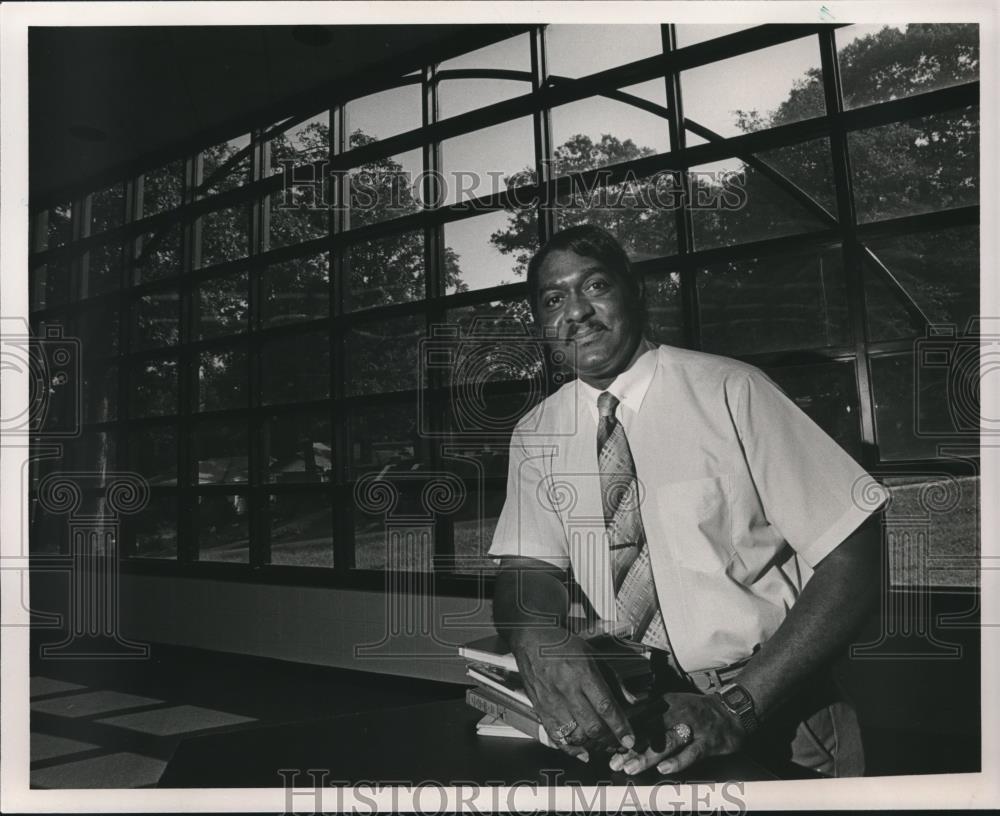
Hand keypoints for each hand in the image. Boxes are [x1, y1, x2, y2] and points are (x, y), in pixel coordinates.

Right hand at [510, 630, 635, 761]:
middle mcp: (567, 689)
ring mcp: (552, 701)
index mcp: (582, 673)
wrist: (531, 638)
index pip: (605, 706)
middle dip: (609, 740)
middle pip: (592, 726)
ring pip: (575, 735)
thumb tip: (629, 699)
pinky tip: (581, 751)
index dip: (620, 727)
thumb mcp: (593, 654)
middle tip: (618, 743)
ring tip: (602, 744)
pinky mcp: (540, 708)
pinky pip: (555, 736)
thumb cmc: (562, 643)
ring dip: (592, 744)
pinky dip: (570, 749)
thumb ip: (612, 678)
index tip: (629, 740)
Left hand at [608, 691, 746, 775]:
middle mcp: (675, 713)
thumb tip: (621, 729)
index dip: (622, 732)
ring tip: (631, 768)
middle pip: (649, 731)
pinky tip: (664, 769)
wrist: (730, 712)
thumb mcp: (670, 706)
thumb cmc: (694, 712)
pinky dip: (677, 761)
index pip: (638, 718)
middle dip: (629, 747)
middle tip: (614, 761)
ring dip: (647, 756)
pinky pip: (690, 753)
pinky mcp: (707, 742)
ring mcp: (692, 727)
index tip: (606, 747)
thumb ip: (648, 716)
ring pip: (666, 743)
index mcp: (662, 704)